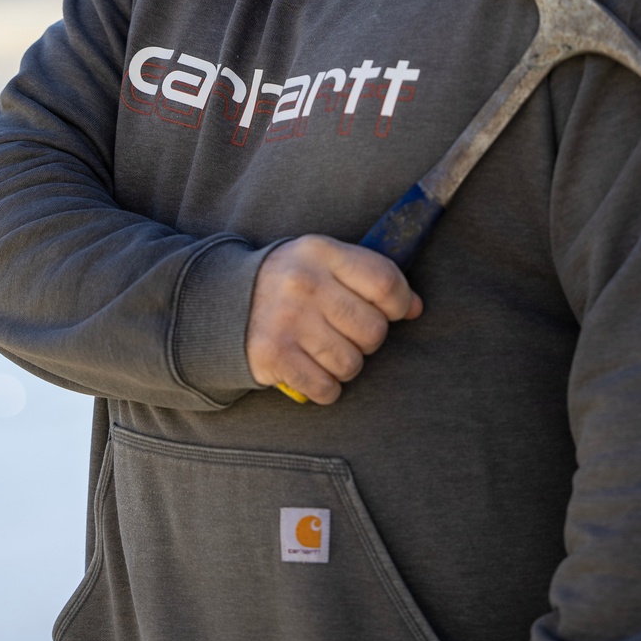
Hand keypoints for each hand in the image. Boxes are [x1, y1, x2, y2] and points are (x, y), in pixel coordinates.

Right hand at [246, 235, 422, 403]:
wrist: (225, 303)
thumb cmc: (292, 284)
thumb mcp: (325, 263)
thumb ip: (370, 277)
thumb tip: (415, 307)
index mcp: (322, 252)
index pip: (385, 281)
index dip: (399, 303)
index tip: (393, 311)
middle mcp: (304, 283)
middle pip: (372, 330)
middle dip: (368, 339)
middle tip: (346, 332)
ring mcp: (287, 320)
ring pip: (351, 363)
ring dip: (345, 365)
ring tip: (325, 349)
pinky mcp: (274, 355)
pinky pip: (326, 388)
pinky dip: (325, 387)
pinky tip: (312, 369)